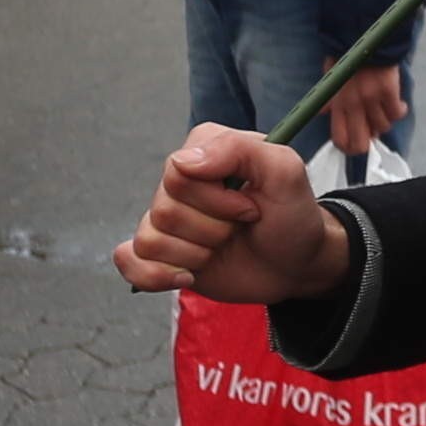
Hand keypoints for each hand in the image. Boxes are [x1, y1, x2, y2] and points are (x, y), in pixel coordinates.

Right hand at [108, 124, 351, 303]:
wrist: (296, 265)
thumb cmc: (293, 216)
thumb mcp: (285, 172)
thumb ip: (239, 149)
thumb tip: (183, 162)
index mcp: (203, 149)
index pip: (177, 173)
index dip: (216, 200)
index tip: (251, 207)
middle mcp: (179, 180)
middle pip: (164, 211)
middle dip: (212, 229)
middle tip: (241, 227)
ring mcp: (167, 217)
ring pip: (150, 240)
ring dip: (196, 254)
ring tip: (223, 247)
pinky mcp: (160, 253)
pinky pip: (129, 261)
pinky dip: (156, 276)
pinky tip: (188, 276)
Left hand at [321, 60, 406, 158]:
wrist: (364, 33)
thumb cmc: (347, 53)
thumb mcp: (331, 75)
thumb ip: (327, 97)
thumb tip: (323, 113)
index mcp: (337, 102)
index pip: (340, 138)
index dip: (348, 147)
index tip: (354, 144)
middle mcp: (353, 105)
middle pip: (361, 142)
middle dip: (367, 144)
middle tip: (373, 135)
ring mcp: (372, 99)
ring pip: (383, 127)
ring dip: (385, 121)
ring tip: (385, 111)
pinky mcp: (389, 91)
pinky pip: (397, 113)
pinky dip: (400, 110)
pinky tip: (399, 104)